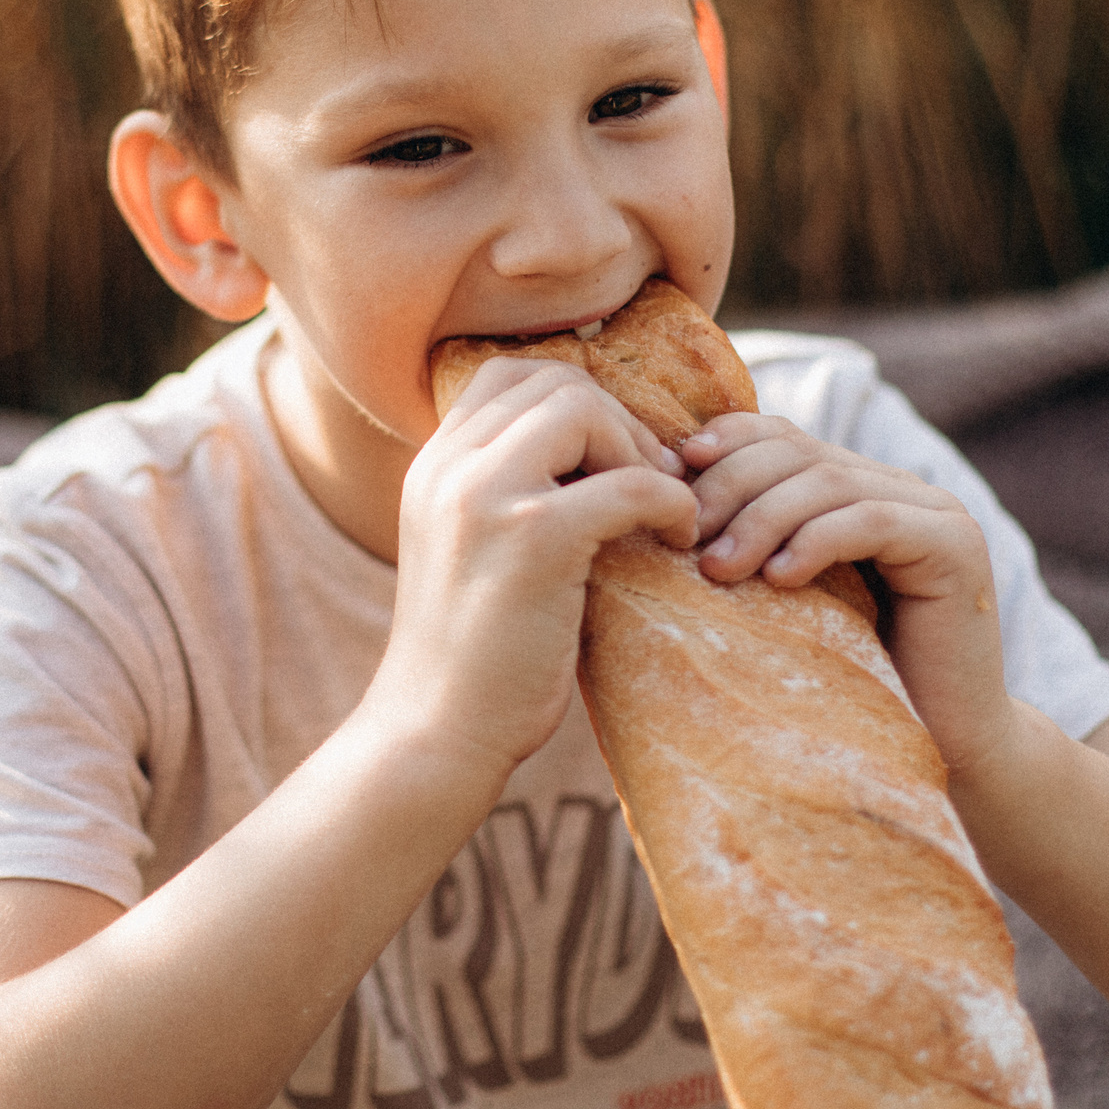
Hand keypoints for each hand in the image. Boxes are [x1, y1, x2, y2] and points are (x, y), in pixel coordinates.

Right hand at [378, 357, 699, 773]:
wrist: (434, 735)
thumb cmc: (470, 658)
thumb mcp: (470, 552)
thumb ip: (507, 496)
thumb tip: (597, 458)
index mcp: (432, 466)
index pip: (509, 373)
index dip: (576, 399)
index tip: (612, 457)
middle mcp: (449, 467)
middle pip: (554, 380)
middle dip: (617, 422)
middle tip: (648, 482)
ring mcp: (485, 497)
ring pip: (584, 409)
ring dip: (639, 451)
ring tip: (659, 508)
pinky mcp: (533, 538)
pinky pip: (629, 483)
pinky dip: (670, 503)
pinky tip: (676, 539)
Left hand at [681, 416, 1014, 775]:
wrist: (943, 744)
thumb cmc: (852, 684)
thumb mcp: (788, 603)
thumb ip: (754, 550)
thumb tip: (664, 509)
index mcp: (860, 487)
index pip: (783, 436)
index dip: (726, 443)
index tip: (669, 472)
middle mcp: (899, 487)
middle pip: (799, 452)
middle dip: (730, 485)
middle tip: (684, 533)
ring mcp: (935, 511)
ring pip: (828, 483)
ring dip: (761, 519)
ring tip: (717, 568)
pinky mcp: (956, 546)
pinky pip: (872, 522)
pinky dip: (816, 542)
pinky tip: (779, 579)